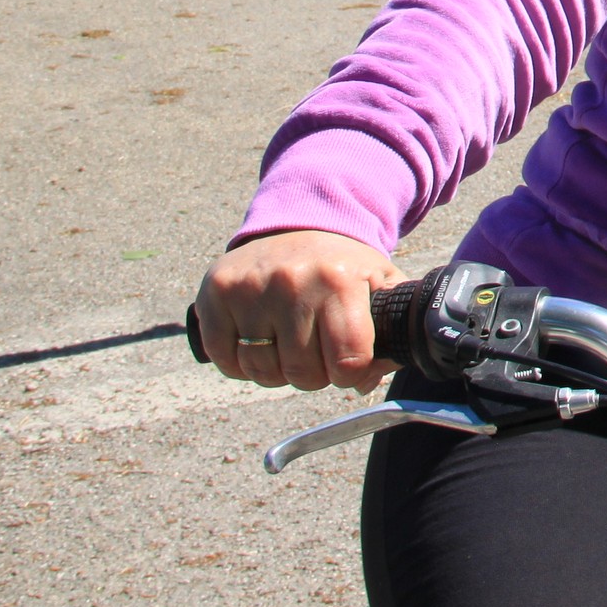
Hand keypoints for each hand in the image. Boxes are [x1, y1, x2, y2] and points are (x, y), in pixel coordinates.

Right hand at [192, 229, 405, 392]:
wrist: (298, 226)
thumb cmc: (342, 267)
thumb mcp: (380, 283)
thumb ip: (390, 331)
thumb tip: (367, 381)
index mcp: (341, 280)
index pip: (348, 361)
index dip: (350, 374)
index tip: (348, 363)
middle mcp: (293, 282)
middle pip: (303, 374)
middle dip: (314, 374)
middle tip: (317, 349)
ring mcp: (250, 288)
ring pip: (262, 372)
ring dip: (277, 371)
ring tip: (288, 342)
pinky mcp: (216, 294)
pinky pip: (226, 362)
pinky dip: (241, 365)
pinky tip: (258, 339)